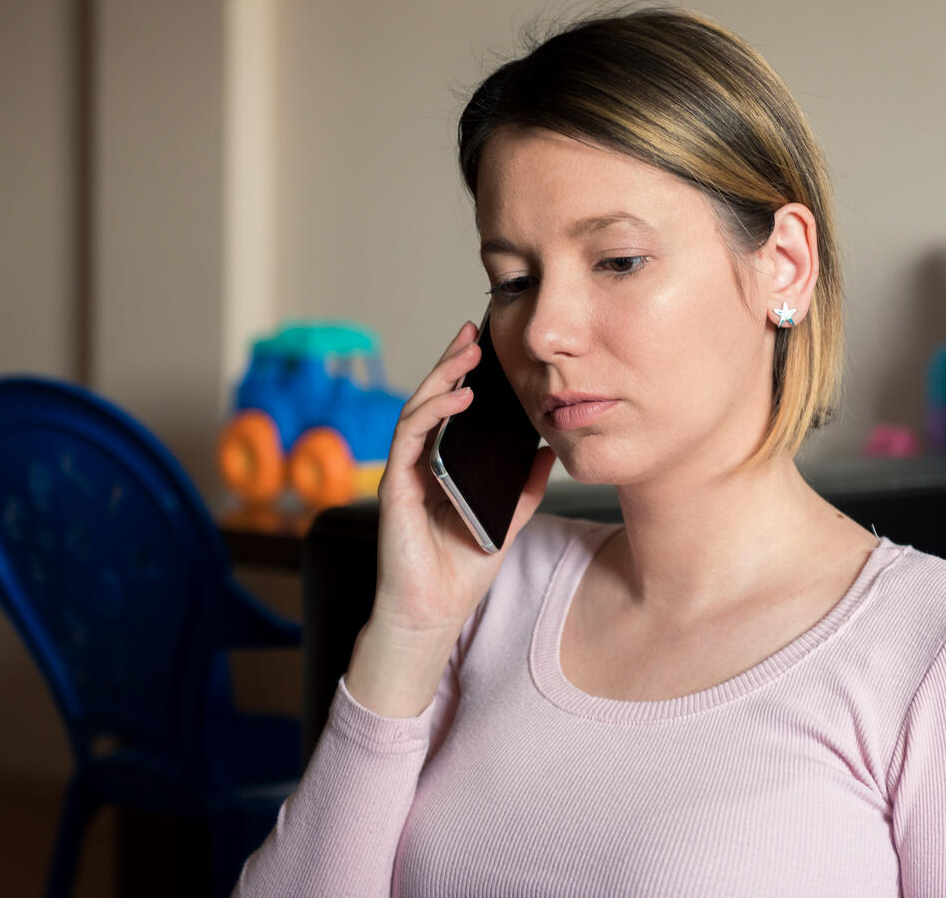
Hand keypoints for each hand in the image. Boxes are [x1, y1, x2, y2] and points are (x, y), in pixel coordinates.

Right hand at [370, 320, 554, 638]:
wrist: (434, 612)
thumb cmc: (462, 569)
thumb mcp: (509, 520)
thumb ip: (526, 486)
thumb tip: (550, 450)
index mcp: (442, 466)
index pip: (450, 410)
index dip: (463, 375)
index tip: (485, 345)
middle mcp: (419, 463)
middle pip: (431, 400)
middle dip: (450, 362)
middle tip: (473, 332)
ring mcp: (404, 472)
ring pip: (417, 410)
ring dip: (441, 377)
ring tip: (467, 353)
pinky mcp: (396, 486)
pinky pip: (409, 438)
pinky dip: (432, 412)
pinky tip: (457, 397)